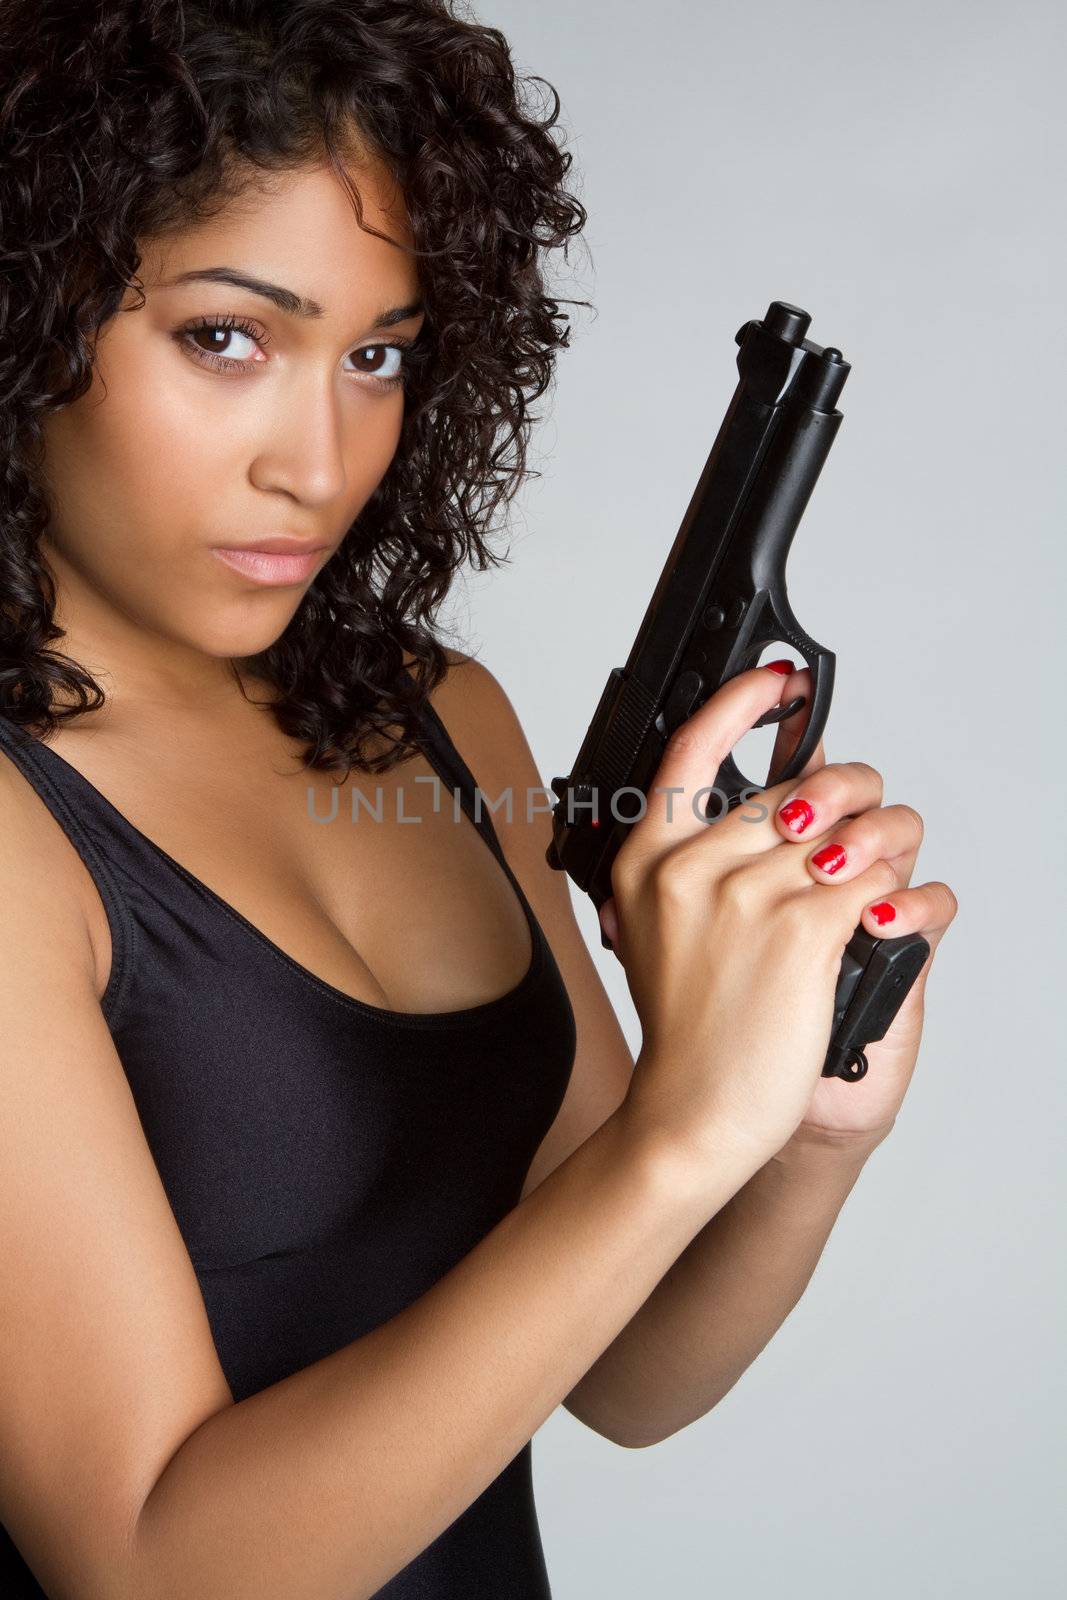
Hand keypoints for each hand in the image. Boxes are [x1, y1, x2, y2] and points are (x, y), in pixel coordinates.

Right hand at [601, 662, 957, 1165]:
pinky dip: (891, 896)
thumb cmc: (688, 1028)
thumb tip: (779, 801)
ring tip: (874, 883)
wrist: (694, 1110)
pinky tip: (877, 920)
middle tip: (867, 826)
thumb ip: (702, 861)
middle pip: (798, 790)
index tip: (779, 679)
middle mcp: (692, 867)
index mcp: (648, 860)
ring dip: (880, 854)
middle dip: (852, 805)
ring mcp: (746, 895)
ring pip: (849, 832)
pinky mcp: (802, 931)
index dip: (741, 701)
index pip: (691, 749)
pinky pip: (874, 879)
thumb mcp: (664, 929)